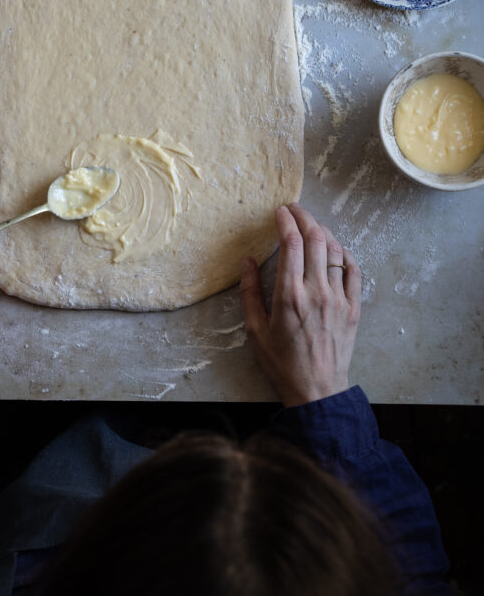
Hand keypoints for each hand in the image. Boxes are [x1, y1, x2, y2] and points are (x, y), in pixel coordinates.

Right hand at [240, 203, 360, 406]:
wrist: (317, 391)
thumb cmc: (281, 362)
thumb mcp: (255, 330)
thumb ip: (250, 292)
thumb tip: (247, 260)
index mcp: (289, 295)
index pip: (291, 243)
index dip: (285, 220)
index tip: (279, 211)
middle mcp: (316, 291)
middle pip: (316, 239)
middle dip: (305, 217)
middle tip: (294, 210)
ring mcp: (339, 298)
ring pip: (336, 250)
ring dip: (324, 231)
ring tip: (312, 225)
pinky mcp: (354, 307)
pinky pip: (354, 270)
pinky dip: (345, 253)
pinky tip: (335, 248)